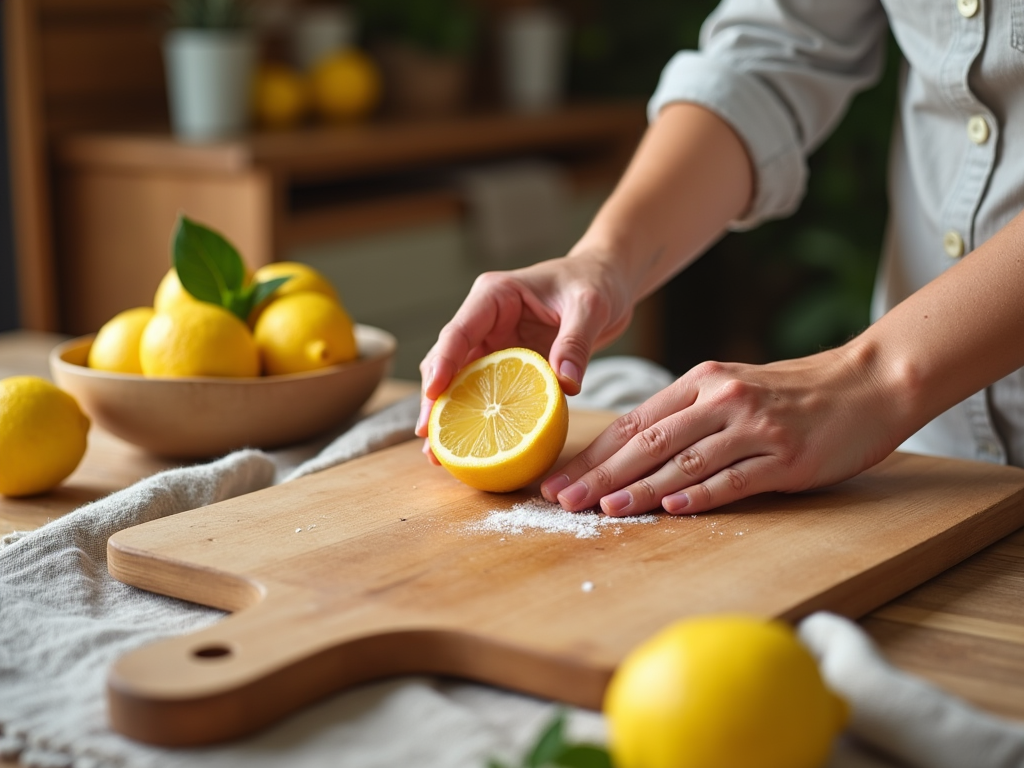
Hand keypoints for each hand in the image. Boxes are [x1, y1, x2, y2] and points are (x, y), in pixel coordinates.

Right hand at [414, 253, 634, 457]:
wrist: (606, 283)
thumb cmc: (595, 283)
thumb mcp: (590, 307)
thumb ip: (576, 342)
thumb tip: (567, 384)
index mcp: (494, 296)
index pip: (459, 330)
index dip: (442, 362)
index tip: (433, 392)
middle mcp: (485, 320)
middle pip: (448, 360)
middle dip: (434, 399)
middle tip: (427, 434)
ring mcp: (493, 344)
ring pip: (459, 381)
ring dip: (448, 416)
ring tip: (437, 455)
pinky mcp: (507, 364)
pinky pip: (486, 393)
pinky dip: (476, 419)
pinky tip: (469, 451)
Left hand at [541, 345, 905, 514]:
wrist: (867, 384)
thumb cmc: (793, 393)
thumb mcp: (732, 388)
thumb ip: (687, 415)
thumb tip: (631, 450)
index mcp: (701, 382)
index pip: (634, 421)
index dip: (593, 453)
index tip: (559, 477)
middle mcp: (722, 399)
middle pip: (648, 441)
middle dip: (600, 473)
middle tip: (564, 499)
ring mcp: (754, 428)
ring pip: (684, 461)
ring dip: (640, 488)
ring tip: (603, 508)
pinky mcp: (786, 457)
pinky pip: (734, 479)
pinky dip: (700, 495)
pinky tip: (671, 509)